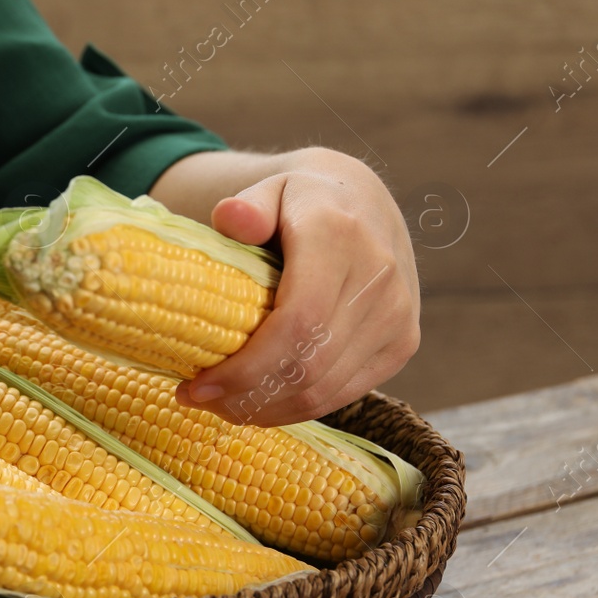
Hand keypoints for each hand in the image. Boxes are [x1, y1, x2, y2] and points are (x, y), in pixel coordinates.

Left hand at [172, 148, 420, 426]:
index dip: (245, 367)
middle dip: (245, 395)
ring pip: (324, 390)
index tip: (195, 386)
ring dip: (265, 409)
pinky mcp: (402, 344)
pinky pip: (342, 393)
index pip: (298, 322)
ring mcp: (397, 317)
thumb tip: (229, 218)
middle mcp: (379, 281)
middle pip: (308, 366)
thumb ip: (248, 206)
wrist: (365, 202)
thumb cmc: (301, 201)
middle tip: (197, 399)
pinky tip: (257, 404)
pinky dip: (295, 408)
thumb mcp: (271, 189)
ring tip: (220, 405)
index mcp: (341, 238)